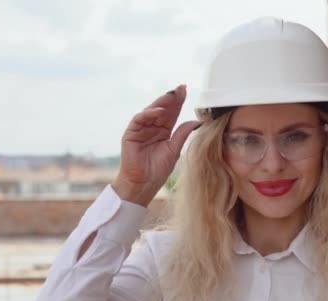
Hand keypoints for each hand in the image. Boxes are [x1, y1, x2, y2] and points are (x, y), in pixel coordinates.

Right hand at [112, 85, 200, 206]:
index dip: (178, 102)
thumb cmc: (157, 171)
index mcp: (163, 132)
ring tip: (172, 96)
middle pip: (162, 109)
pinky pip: (139, 119)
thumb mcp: (174, 150)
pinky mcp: (130, 134)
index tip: (186, 90)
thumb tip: (197, 121)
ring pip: (151, 111)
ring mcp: (140, 130)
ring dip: (161, 103)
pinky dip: (148, 114)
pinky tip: (159, 112)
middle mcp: (152, 128)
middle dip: (171, 98)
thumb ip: (182, 134)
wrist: (143, 184)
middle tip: (181, 88)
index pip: (172, 113)